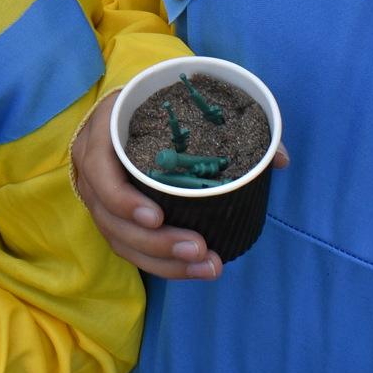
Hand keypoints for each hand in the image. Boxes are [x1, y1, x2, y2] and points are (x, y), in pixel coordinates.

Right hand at [69, 90, 288, 280]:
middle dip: (157, 242)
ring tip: (206, 267)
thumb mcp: (179, 103)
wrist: (127, 113)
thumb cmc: (155, 107)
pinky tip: (193, 269)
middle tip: (200, 249)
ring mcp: (99, 199)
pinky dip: (162, 263)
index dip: (123, 199)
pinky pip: (131, 249)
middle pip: (113, 219)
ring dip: (164, 261)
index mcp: (102, 135)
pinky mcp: (113, 219)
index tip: (157, 216)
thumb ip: (228, 125)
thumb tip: (279, 158)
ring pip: (121, 241)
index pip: (99, 171)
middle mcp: (94, 171)